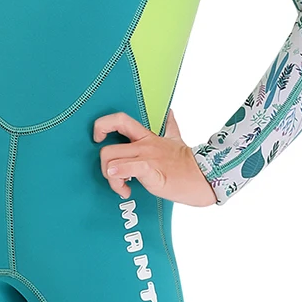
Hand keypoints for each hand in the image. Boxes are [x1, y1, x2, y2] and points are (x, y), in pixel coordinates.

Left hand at [91, 108, 216, 205]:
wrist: (204, 176)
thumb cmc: (188, 163)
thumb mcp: (176, 139)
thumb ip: (170, 126)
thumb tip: (170, 114)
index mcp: (147, 136)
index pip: (119, 120)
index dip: (102, 125)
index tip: (98, 138)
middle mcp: (143, 145)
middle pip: (107, 149)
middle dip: (104, 167)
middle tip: (114, 177)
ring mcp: (146, 157)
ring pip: (111, 162)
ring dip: (111, 179)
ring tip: (123, 188)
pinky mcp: (151, 171)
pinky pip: (127, 169)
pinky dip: (118, 177)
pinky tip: (124, 188)